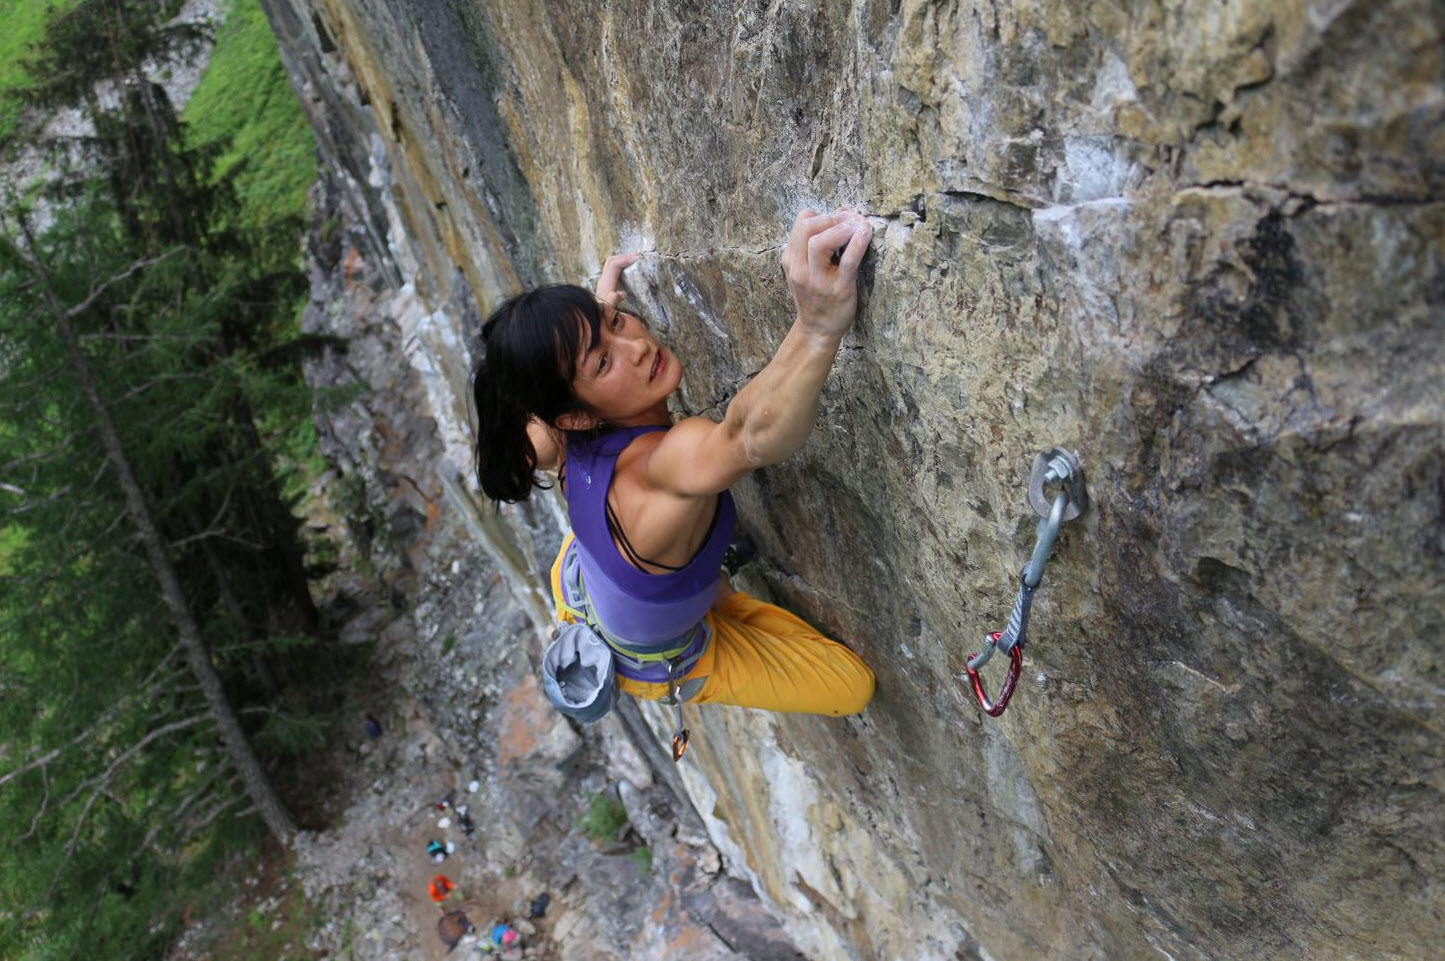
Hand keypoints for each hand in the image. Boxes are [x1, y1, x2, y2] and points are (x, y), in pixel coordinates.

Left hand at [596, 252, 638, 311]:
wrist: (597, 321)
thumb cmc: (604, 316)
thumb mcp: (608, 310)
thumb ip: (612, 301)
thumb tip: (621, 293)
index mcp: (605, 284)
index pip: (614, 264)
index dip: (626, 259)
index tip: (638, 258)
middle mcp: (603, 281)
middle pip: (612, 260)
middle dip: (624, 256)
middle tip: (638, 256)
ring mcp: (604, 283)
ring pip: (612, 265)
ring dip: (623, 260)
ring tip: (635, 260)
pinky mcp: (607, 287)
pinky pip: (614, 271)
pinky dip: (622, 267)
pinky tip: (630, 271)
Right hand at [780, 209, 871, 338]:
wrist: (818, 330)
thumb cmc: (816, 296)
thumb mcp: (805, 269)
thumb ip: (814, 244)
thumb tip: (842, 212)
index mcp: (791, 261)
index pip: (801, 223)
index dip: (821, 214)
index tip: (838, 217)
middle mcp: (800, 269)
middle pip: (807, 228)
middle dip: (831, 217)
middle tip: (850, 219)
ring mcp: (818, 280)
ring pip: (819, 243)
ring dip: (841, 228)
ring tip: (858, 225)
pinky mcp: (839, 289)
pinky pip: (847, 261)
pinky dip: (858, 243)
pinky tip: (866, 233)